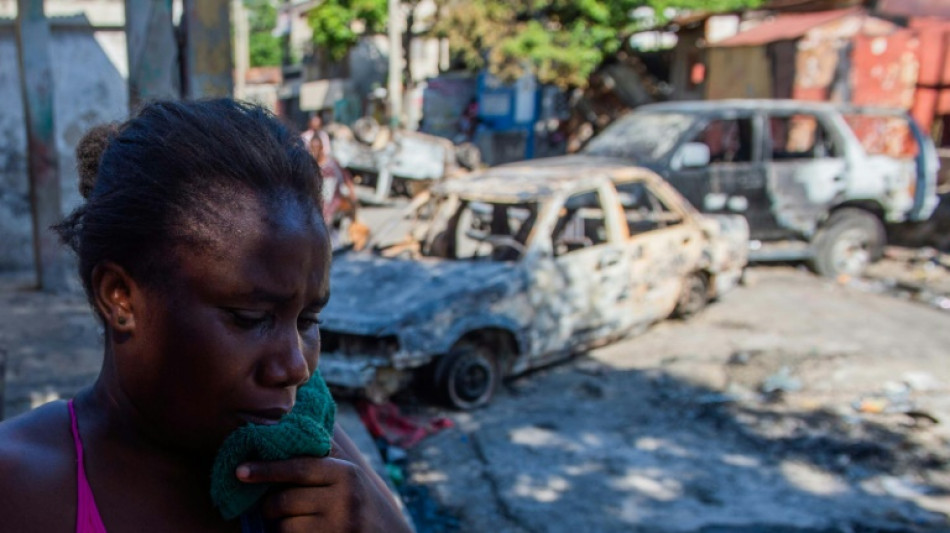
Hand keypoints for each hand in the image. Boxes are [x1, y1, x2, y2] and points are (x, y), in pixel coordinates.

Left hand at [236, 430, 410, 532]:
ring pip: (285, 526)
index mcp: (345, 473)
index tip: (239, 471)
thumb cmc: (357, 499)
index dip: (266, 469)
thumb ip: (322, 452)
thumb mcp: (348, 473)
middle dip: (270, 505)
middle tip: (272, 507)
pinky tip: (301, 532)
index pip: (298, 468)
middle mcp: (344, 498)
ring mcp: (339, 525)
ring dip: (279, 526)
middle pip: (284, 500)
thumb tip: (284, 423)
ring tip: (294, 522)